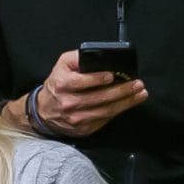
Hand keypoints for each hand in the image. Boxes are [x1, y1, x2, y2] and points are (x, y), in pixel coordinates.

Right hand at [29, 50, 146, 136]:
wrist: (44, 111)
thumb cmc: (57, 84)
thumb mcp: (62, 65)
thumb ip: (78, 58)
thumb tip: (98, 54)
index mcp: (62, 85)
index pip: (80, 82)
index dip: (97, 79)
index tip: (112, 75)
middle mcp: (68, 103)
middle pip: (99, 98)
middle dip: (121, 91)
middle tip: (137, 84)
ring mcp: (76, 118)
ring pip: (105, 111)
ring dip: (126, 102)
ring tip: (140, 94)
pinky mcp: (83, 128)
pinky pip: (104, 120)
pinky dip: (119, 111)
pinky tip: (129, 103)